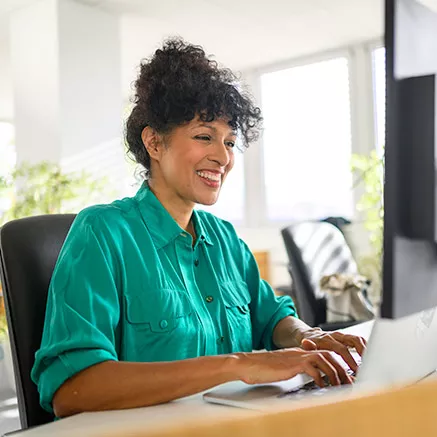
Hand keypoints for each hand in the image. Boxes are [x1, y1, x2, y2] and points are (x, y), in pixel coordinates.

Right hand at [235, 348, 352, 386]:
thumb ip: (297, 367)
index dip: (338, 363)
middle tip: (349, 382)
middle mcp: (300, 352)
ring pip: (324, 359)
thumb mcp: (284, 367)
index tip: (347, 375)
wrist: (247, 363)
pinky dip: (320, 377)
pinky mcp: (292, 364)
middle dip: (342, 368)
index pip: (324, 352)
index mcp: (300, 352)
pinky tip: (322, 386)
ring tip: (340, 385)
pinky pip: (312, 368)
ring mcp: (296, 357)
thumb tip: (309, 375)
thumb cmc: (262, 368)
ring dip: (335, 373)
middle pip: (329, 354)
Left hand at [300, 331, 366, 372]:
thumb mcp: (305, 346)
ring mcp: (341, 336)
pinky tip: (371, 356)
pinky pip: (358, 340)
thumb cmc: (308, 343)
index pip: (341, 348)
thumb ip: (307, 346)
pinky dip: (365, 347)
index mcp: (327, 338)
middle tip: (369, 364)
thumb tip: (306, 343)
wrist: (307, 334)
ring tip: (373, 361)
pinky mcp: (345, 338)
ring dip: (366, 349)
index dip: (350, 359)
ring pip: (357, 339)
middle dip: (363, 352)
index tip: (356, 369)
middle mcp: (336, 335)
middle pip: (353, 340)